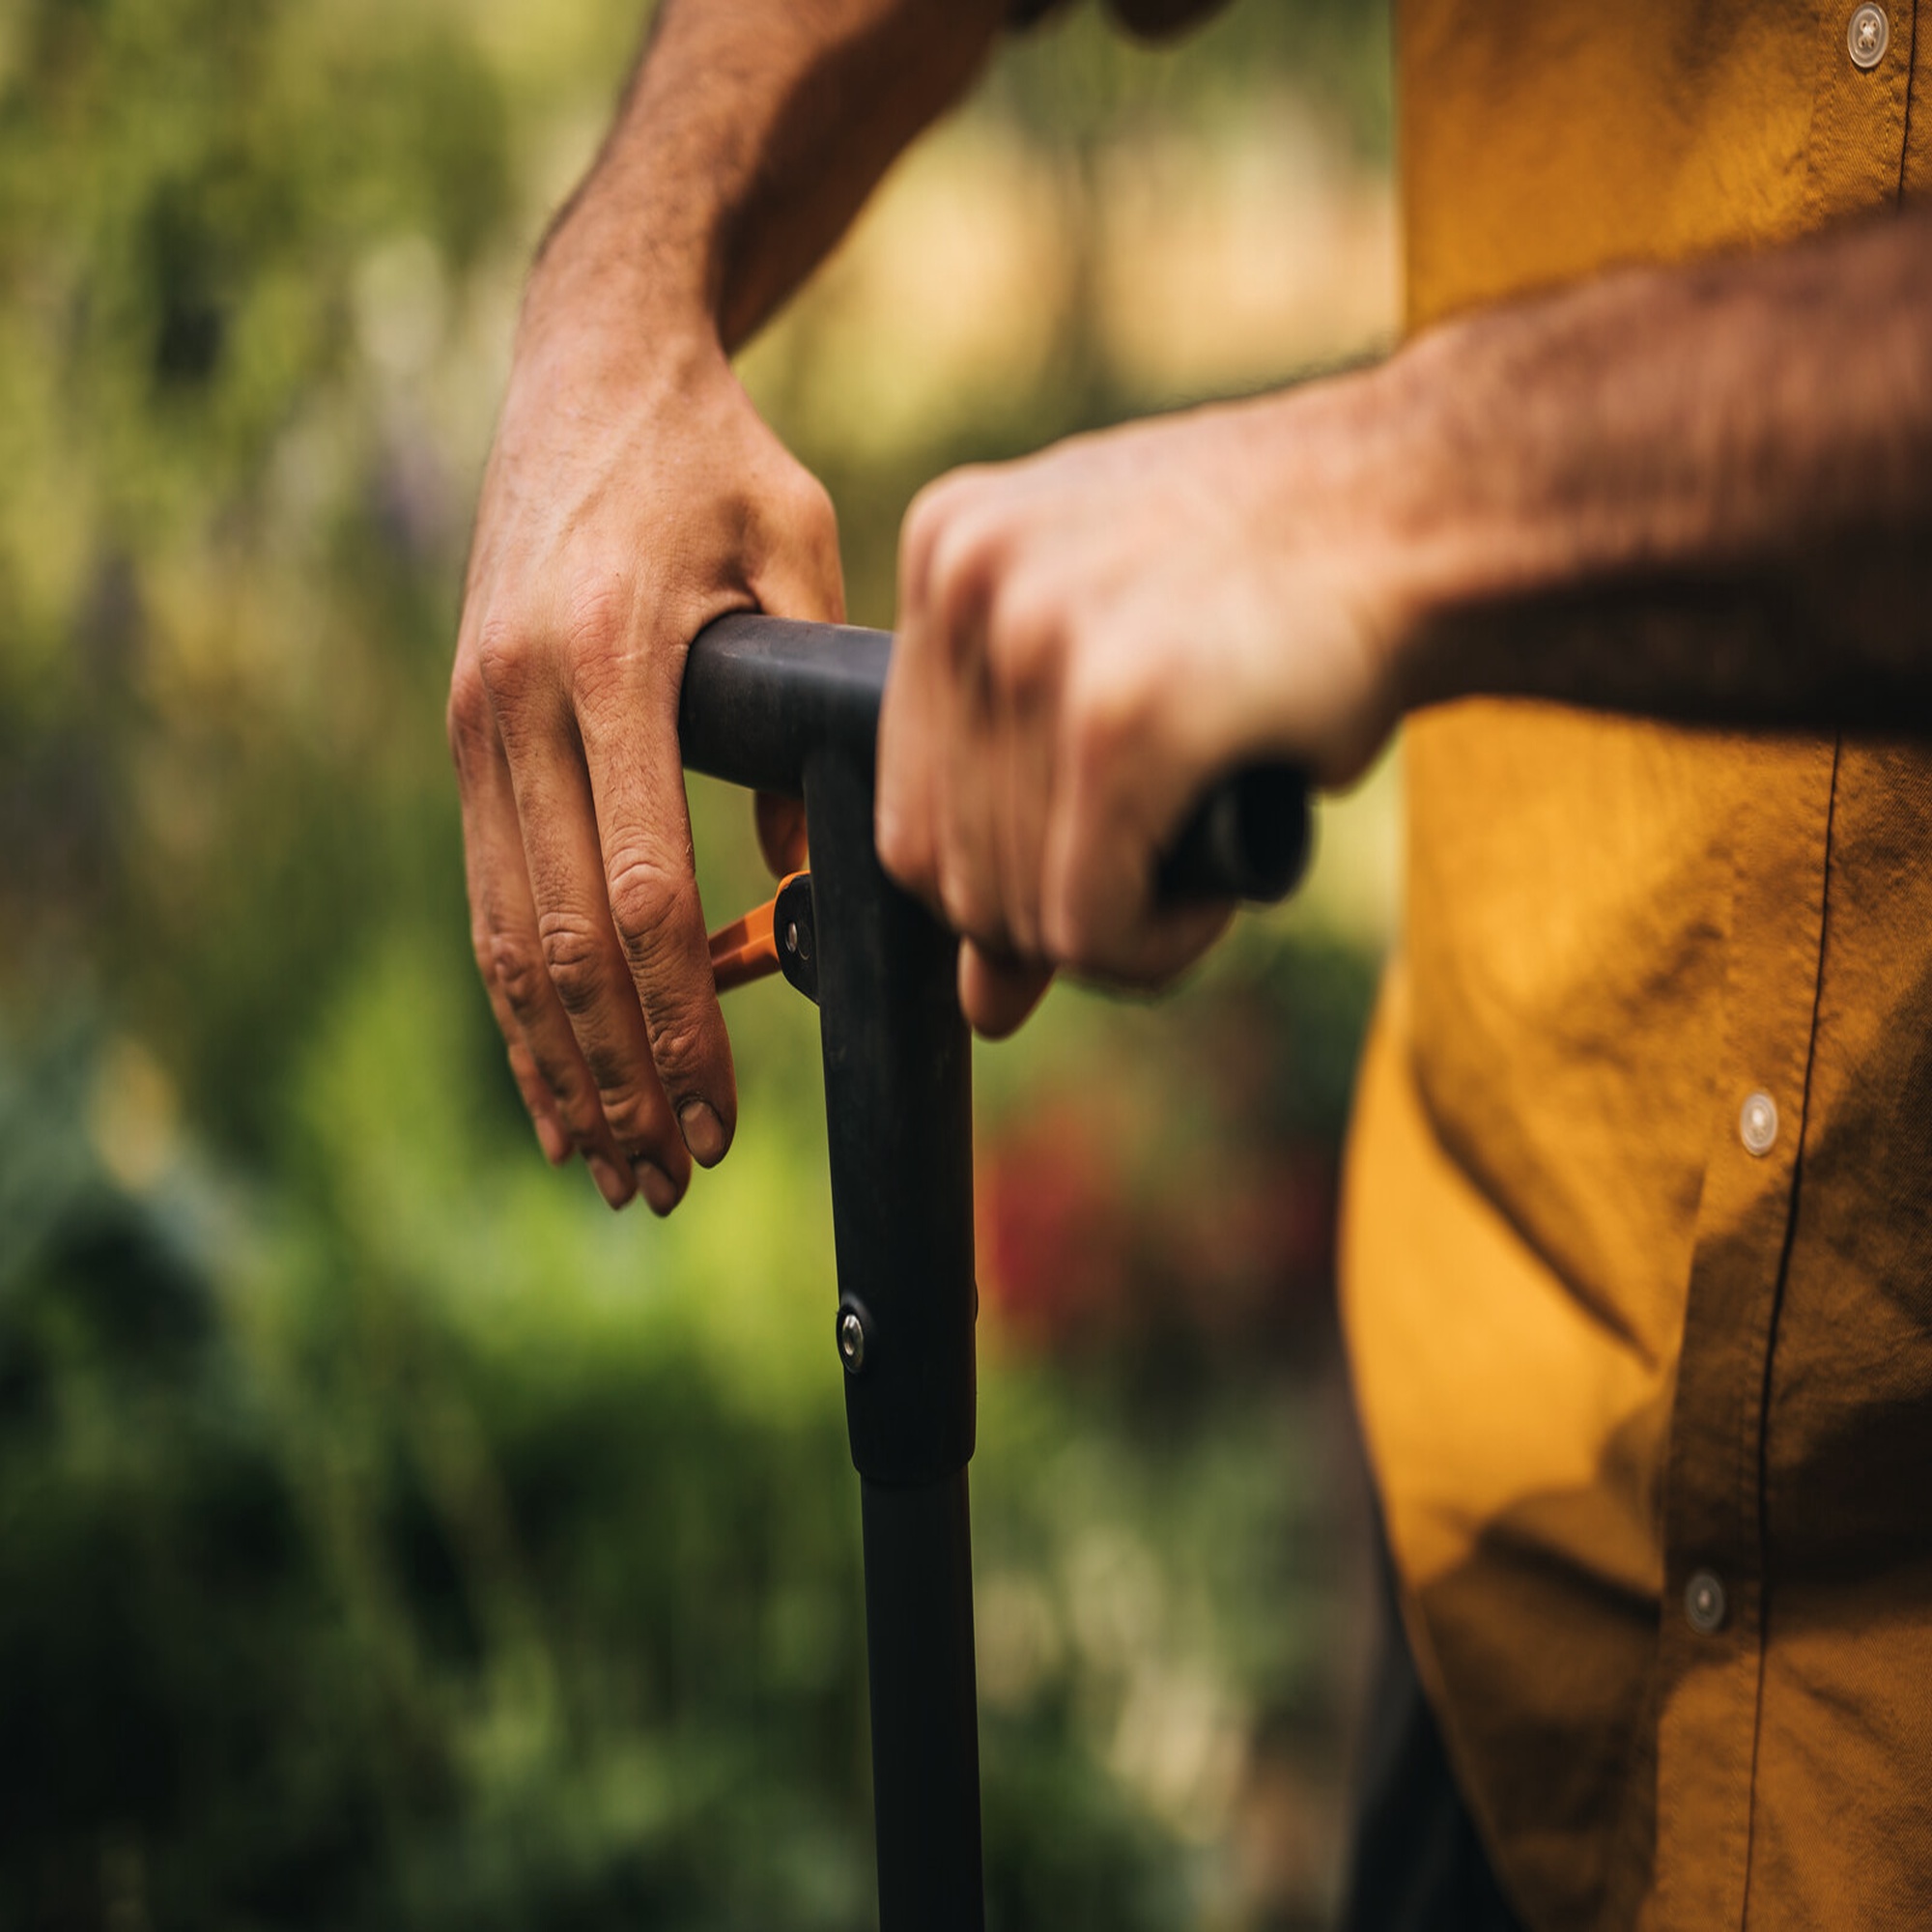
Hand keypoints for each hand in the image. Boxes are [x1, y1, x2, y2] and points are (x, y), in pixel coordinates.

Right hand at [448, 243, 840, 1212]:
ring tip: (610, 1167)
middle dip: (623, 1076)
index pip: (642, 894)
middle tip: (672, 1178)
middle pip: (564, 944)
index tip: (720, 1116)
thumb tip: (809, 880)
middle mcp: (518, 704)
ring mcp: (473, 723)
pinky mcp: (463, 734)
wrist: (590, 369)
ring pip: (506, 939)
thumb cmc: (717, 461)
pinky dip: (516, 1005)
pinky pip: (485, 898)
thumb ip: (807, 715)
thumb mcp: (795, 556)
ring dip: (560, 1065)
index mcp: (610, 662)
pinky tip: (551, 1082)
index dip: (682, 1024)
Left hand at [875, 373, 1406, 1036]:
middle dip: (1056, 908)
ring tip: (1204, 850)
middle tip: (1167, 862)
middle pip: (946, 871)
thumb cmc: (1284, 591)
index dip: (997, 878)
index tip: (1093, 860)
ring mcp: (1038, 642)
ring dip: (1117, 929)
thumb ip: (1024, 811)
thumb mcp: (1119, 666)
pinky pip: (1088, 928)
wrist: (1434, 515)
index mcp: (946, 551)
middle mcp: (969, 581)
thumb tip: (979, 1002)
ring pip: (1013, 911)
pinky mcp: (1120, 720)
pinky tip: (1218, 892)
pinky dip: (1156, 948)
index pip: (903, 807)